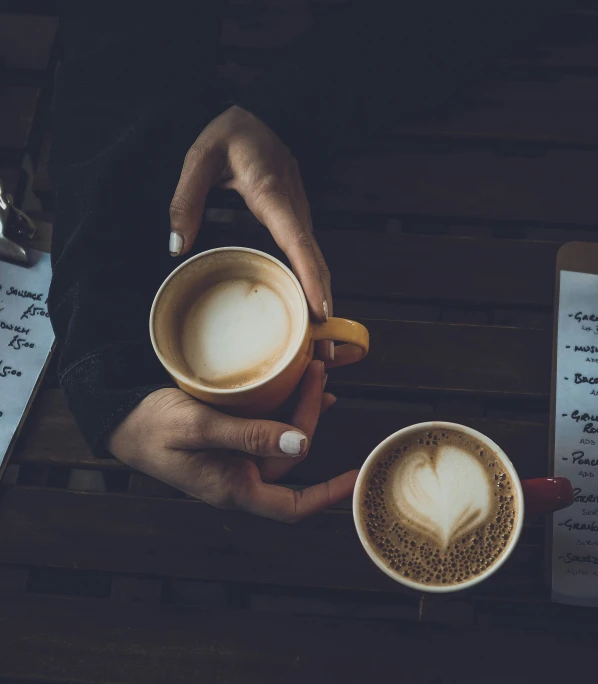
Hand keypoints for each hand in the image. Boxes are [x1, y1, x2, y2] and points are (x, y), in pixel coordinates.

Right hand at [108, 361, 357, 521]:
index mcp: (233, 487)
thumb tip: (301, 447)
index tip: (357, 476)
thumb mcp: (198, 427)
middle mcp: (239, 477)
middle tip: (318, 374)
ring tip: (316, 377)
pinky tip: (296, 387)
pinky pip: (266, 429)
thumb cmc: (151, 426)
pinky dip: (284, 409)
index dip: (329, 494)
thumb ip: (248, 436)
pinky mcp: (228, 441)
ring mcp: (234, 459)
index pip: (293, 506)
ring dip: (302, 412)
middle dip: (311, 419)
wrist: (118, 418)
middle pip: (292, 457)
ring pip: (281, 441)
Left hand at [169, 105, 333, 361]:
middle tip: (323, 348)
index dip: (311, 278)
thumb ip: (185, 200)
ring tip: (319, 340)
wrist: (264, 115)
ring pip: (315, 263)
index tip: (321, 312)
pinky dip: (312, 285)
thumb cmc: (233, 134)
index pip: (297, 242)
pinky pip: (306, 257)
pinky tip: (306, 310)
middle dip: (322, 304)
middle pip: (315, 262)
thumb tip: (177, 246)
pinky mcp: (295, 222)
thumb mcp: (199, 158)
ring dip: (320, 299)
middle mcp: (293, 211)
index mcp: (272, 196)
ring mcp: (298, 217)